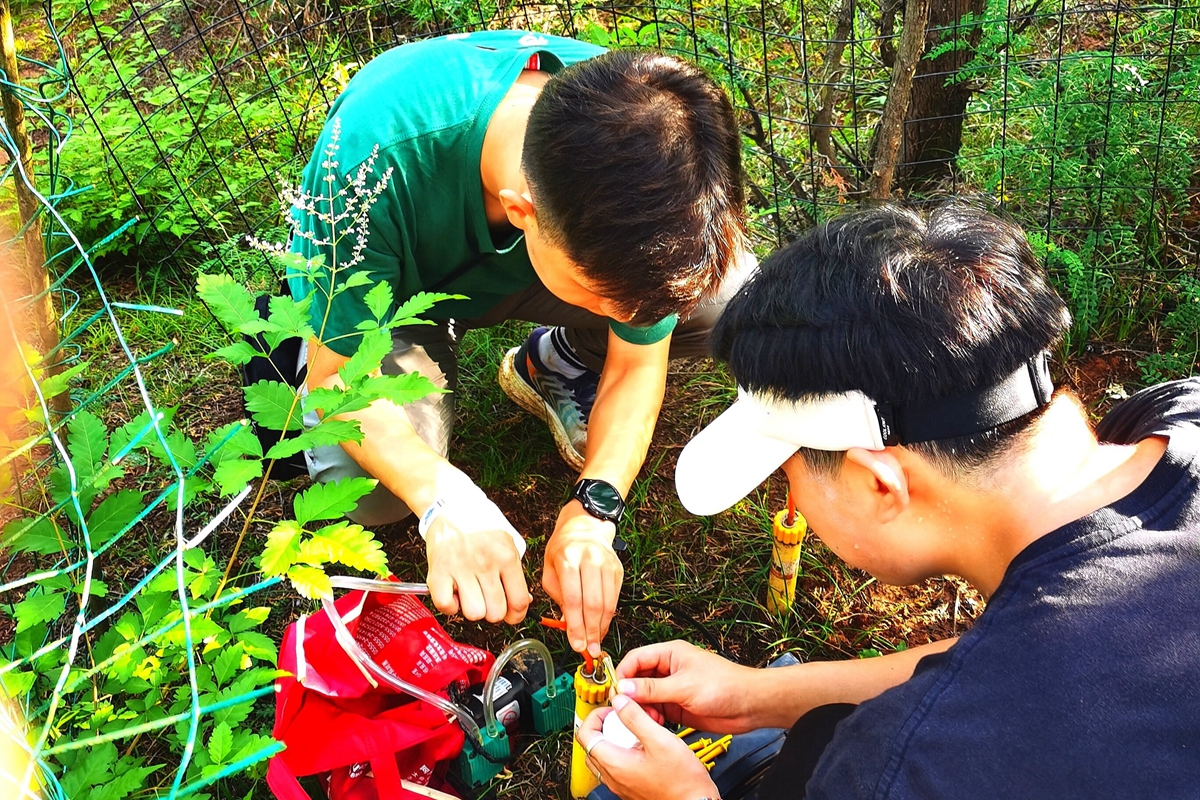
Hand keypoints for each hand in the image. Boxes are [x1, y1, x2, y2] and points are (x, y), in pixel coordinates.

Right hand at [425, 504, 530, 624]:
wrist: (451, 505)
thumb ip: (515, 573)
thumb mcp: (508, 544)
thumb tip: (522, 603)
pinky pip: (446, 606)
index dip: (516, 616)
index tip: (511, 615)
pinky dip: (450, 606)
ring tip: (470, 594)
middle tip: (488, 600)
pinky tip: (454, 593)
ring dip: (472, 609)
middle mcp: (485, 563)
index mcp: (506, 557)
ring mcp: (460, 568)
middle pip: (496, 613)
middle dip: (493, 612)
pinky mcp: (438, 572)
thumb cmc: (480, 526)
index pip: (519, 602)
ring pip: (473, 614)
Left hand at [542, 500, 621, 654]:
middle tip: (588, 650)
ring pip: (608, 604)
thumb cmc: (563, 549)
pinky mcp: (618, 570)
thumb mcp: (549, 569)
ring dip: (601, 628)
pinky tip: (601, 627)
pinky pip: (615, 599)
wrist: (585, 526)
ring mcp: (607, 564)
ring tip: (595, 644)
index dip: (575, 626)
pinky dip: (608, 617)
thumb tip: (567, 625)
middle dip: (590, 631)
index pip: (573, 599)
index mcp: (568, 559)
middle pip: (593, 604)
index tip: (575, 644)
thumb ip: (557, 596)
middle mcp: (590, 560)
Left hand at [577, 695, 717, 799]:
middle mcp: (614, 777)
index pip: (586, 735)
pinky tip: (645, 746)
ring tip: (636, 731)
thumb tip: (619, 701)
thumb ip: (636, 718)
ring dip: (615, 739)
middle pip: (593, 746)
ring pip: (606, 757)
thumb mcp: (660, 740)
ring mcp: (622, 785)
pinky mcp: (632, 788)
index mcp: (615, 764)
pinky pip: (619, 767)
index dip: (595, 716)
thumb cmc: (682, 780)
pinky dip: (625, 752)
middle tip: (622, 718)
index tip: (612, 709)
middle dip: (605, 726)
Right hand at [615, 641, 762, 733]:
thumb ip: (652, 689)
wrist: (750, 705)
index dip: (623, 673)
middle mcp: (669, 670)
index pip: (636, 658)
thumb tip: (624, 689)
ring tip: (645, 718)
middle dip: (630, 694)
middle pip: (637, 678)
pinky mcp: (678, 706)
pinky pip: (656, 710)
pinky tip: (654, 724)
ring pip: (645, 697)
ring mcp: (673, 689)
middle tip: (625, 709)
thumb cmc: (726, 685)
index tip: (615, 691)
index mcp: (670, 654)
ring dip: (641, 708)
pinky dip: (651, 718)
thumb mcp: (684, 686)